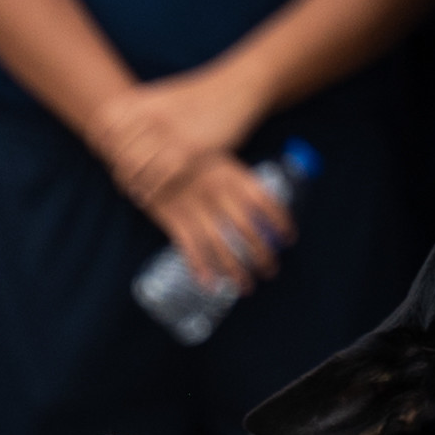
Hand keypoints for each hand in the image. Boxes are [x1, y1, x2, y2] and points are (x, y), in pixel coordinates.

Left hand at [90, 59, 267, 215]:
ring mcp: (170, 135)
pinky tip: (148, 196)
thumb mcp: (163, 94)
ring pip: (135, 167)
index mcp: (141, 101)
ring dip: (129, 183)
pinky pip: (159, 177)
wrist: (236, 88)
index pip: (104, 127)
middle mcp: (151, 117)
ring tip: (132, 191)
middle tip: (121, 180)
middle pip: (117, 151)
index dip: (100, 145)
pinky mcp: (189, 151)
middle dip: (117, 169)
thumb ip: (140, 109)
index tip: (104, 156)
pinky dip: (150, 190)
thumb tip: (116, 129)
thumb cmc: (200, 94)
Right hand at [152, 146, 294, 293]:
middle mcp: (216, 192)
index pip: (264, 200)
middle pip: (247, 229)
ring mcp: (194, 206)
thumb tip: (263, 209)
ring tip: (247, 285)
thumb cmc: (188, 156)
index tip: (288, 238)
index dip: (280, 221)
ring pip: (221, 245)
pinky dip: (200, 267)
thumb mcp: (219, 159)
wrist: (146, 148)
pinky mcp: (172, 217)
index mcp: (231, 174)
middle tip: (270, 269)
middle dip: (262, 254)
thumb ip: (237, 180)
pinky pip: (189, 247)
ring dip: (236, 269)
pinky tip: (211, 283)